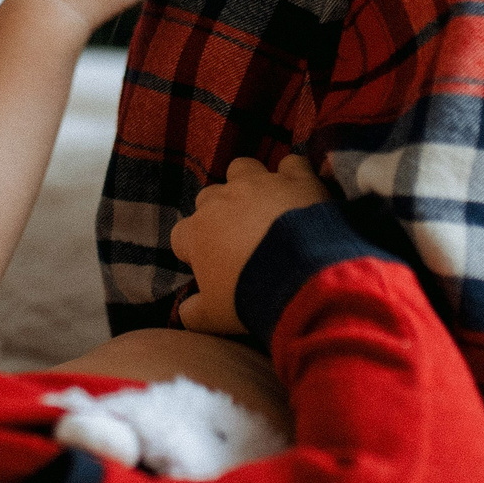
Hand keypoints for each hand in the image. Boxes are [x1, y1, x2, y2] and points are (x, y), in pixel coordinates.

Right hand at [170, 155, 331, 335]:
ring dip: (247, 184)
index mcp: (198, 232)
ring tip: (261, 206)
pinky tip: (298, 192)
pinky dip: (294, 176)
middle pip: (208, 198)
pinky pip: (291, 165)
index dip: (192, 252)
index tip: (206, 268)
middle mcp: (223, 200)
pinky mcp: (296, 179)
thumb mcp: (214, 317)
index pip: (181, 236)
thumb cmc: (250, 296)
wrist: (302, 276)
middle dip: (217, 215)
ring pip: (241, 169)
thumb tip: (186, 312)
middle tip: (236, 241)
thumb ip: (193, 314)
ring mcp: (260, 184)